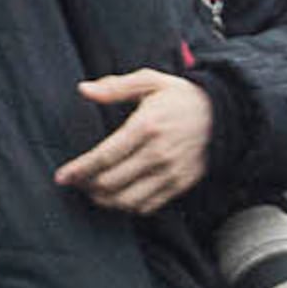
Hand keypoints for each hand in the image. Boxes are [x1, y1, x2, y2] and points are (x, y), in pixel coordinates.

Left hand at [55, 70, 214, 214]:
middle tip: (77, 182)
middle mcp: (159, 153)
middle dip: (87, 186)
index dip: (79, 170)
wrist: (224, 114)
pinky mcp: (181, 184)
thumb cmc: (180, 97)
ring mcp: (171, 171)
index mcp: (147, 126)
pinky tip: (119, 196)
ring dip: (105, 200)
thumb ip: (115, 87)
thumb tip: (84, 89)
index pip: (104, 157)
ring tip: (94, 192)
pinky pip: (148, 206)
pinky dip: (128, 207)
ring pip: (128, 200)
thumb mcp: (150, 81)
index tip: (62, 177)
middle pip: (111, 182)